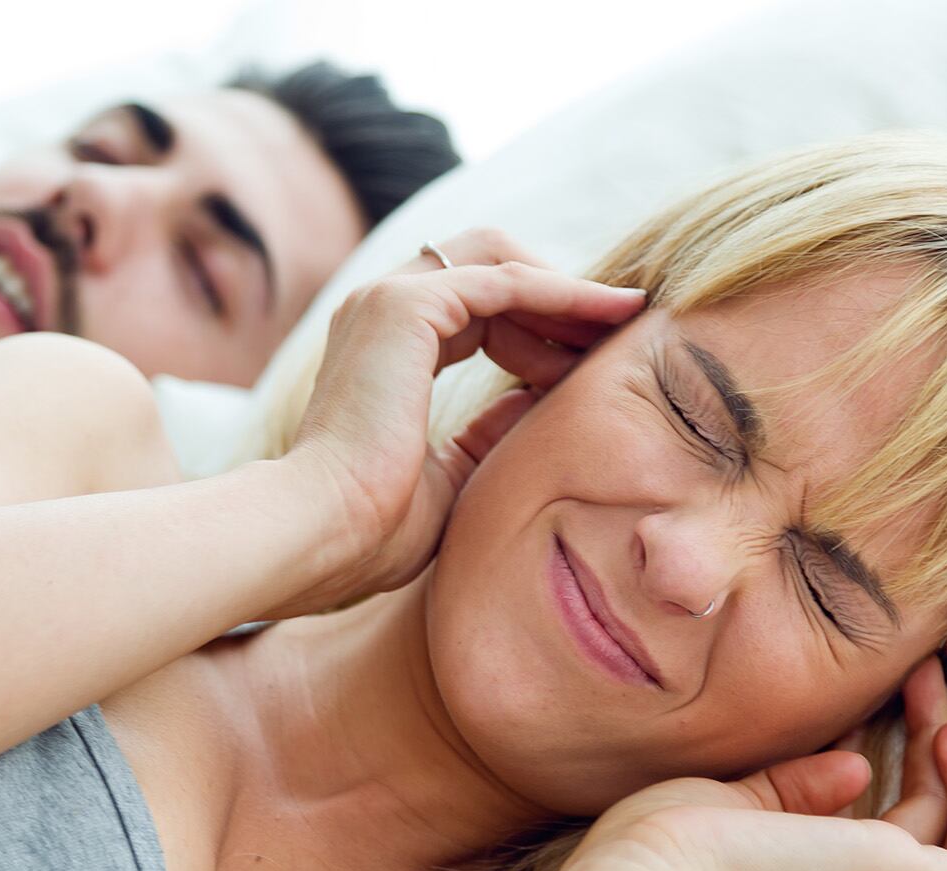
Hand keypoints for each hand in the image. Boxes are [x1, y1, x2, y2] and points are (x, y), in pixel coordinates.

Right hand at [271, 229, 645, 617]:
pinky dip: (563, 292)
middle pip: (489, 267)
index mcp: (381, 349)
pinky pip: (507, 281)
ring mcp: (386, 299)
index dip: (539, 329)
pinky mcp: (405, 306)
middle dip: (557, 296)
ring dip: (568, 288)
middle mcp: (378, 310)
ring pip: (502, 261)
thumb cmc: (371, 529)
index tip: (593, 361)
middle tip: (619, 331)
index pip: (475, 310)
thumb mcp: (452, 475)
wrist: (318, 533)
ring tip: (628, 317)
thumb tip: (535, 406)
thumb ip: (488, 434)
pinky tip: (611, 315)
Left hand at [531, 656, 946, 870]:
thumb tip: (860, 766)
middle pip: (925, 823)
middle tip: (924, 677)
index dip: (896, 763)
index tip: (884, 701)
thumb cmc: (664, 846)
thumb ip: (796, 787)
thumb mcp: (738, 802)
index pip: (880, 828)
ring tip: (941, 701)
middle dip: (932, 745)